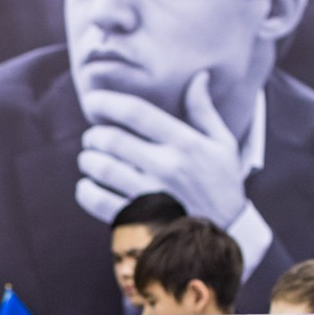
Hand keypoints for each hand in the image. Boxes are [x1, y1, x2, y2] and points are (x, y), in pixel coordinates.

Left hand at [75, 72, 248, 228]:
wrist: (227, 238)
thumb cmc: (224, 187)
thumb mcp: (223, 146)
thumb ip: (204, 111)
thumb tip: (199, 76)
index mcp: (186, 144)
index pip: (137, 113)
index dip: (108, 102)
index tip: (93, 101)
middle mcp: (168, 167)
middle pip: (112, 139)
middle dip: (95, 135)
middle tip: (93, 138)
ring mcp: (152, 196)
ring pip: (102, 167)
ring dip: (88, 160)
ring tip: (90, 159)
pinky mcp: (140, 222)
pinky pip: (99, 201)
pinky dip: (86, 191)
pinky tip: (88, 186)